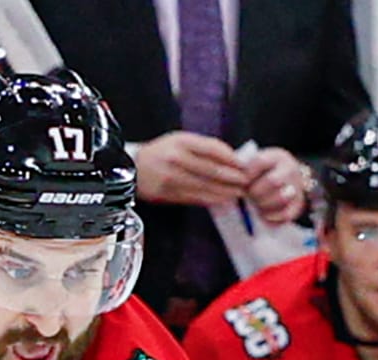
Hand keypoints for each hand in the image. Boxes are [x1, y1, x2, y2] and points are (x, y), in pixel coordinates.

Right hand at [133, 131, 247, 206]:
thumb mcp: (179, 141)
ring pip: (205, 186)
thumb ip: (203, 148)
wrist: (131, 167)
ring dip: (225, 191)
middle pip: (211, 169)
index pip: (213, 149)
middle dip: (232, 177)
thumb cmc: (160, 153)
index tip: (243, 165)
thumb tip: (231, 159)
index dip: (231, 158)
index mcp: (181, 141)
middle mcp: (176, 158)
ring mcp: (171, 177)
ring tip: (238, 193)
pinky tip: (222, 200)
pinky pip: (195, 198)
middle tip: (246, 182)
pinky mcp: (168, 193)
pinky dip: (211, 199)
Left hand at [242, 146, 307, 224]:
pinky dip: (271, 218)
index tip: (242, 182)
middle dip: (255, 192)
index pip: (259, 161)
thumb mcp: (257, 164)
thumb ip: (245, 169)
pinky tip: (263, 214)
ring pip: (281, 197)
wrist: (288, 180)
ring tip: (256, 204)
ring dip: (263, 204)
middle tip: (248, 195)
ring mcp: (296, 187)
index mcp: (276, 156)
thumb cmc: (265, 173)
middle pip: (272, 181)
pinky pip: (285, 214)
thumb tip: (233, 183)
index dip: (247, 174)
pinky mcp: (298, 205)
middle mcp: (290, 169)